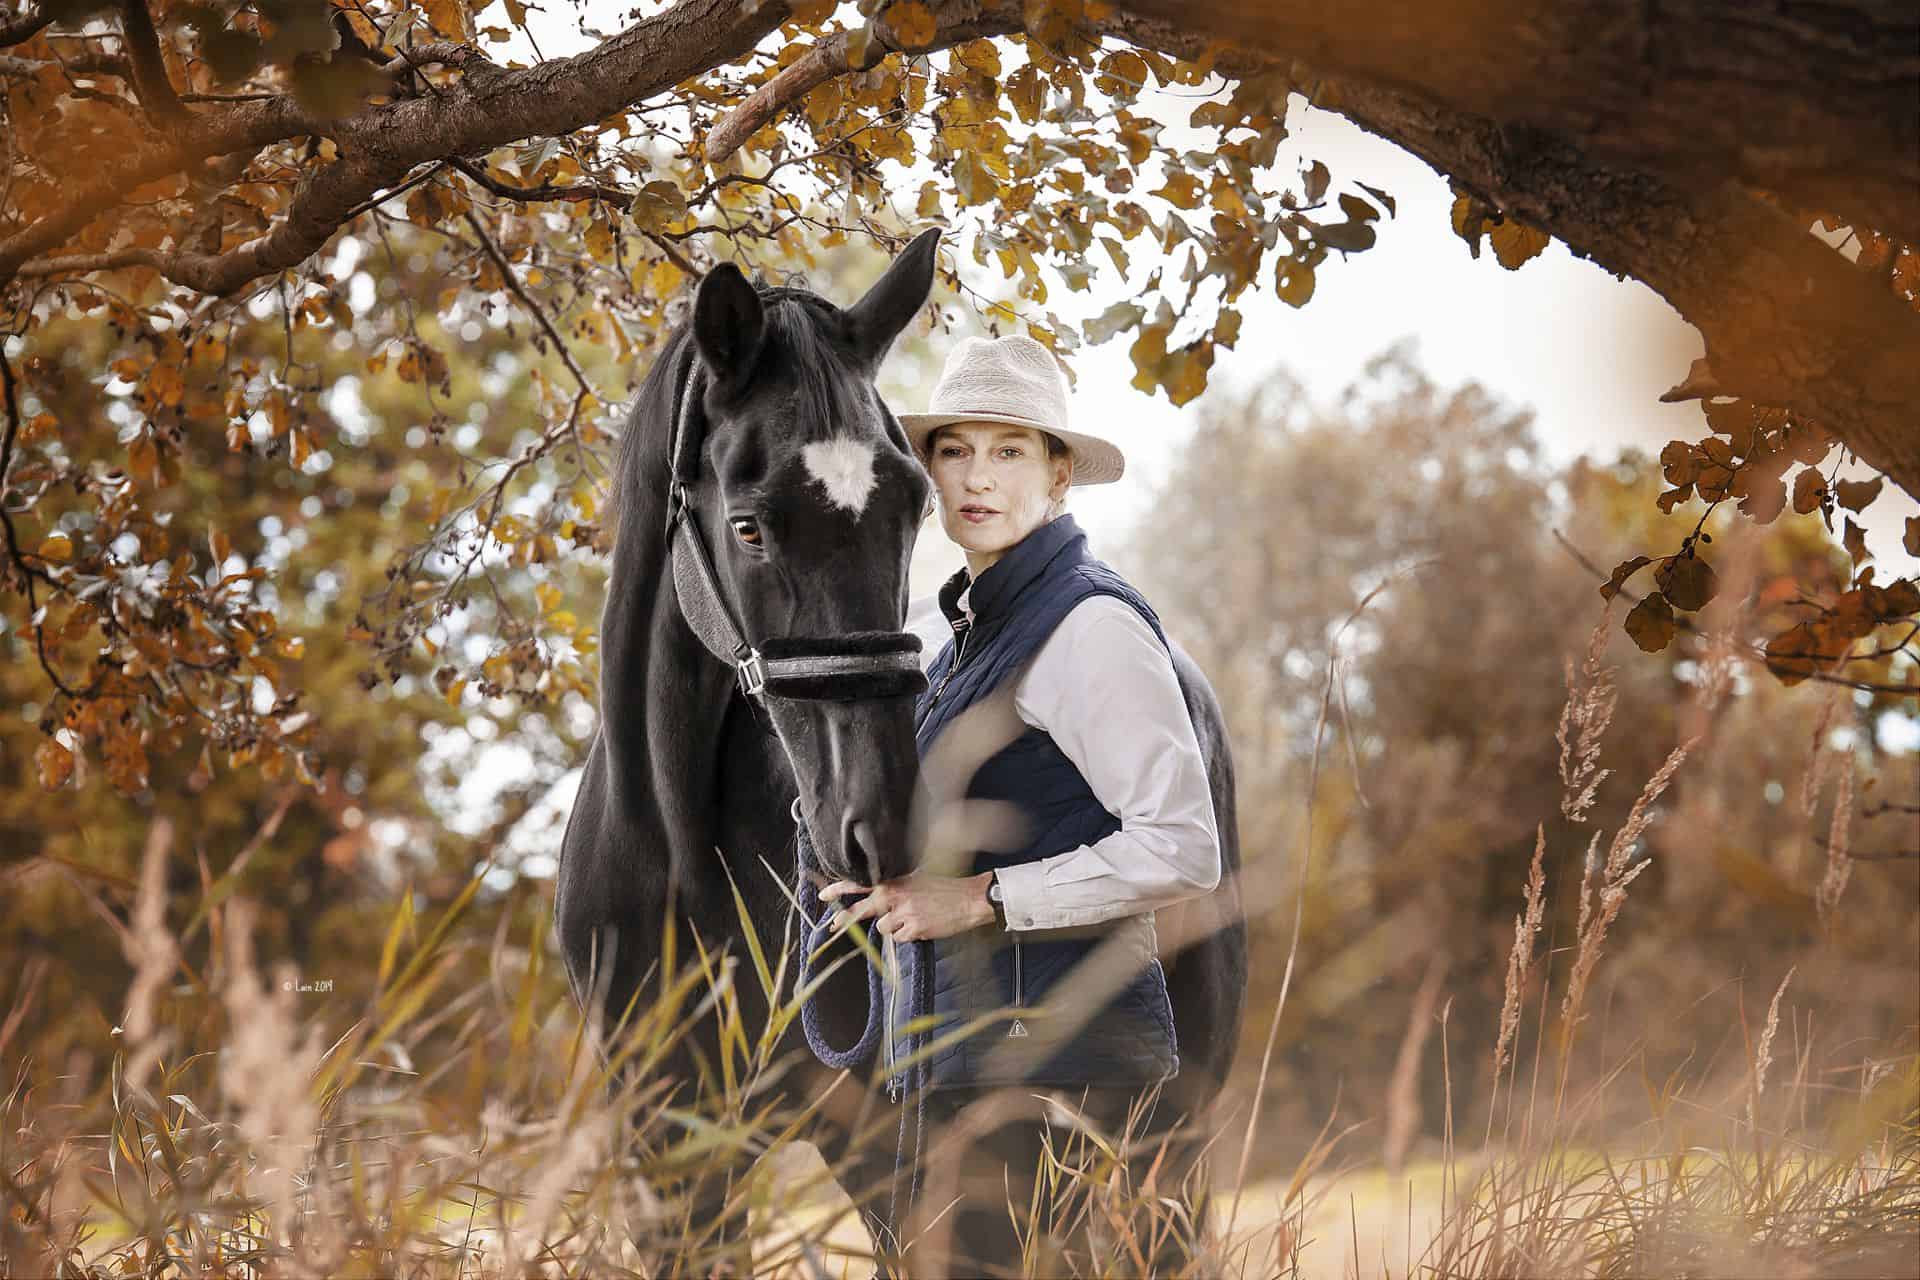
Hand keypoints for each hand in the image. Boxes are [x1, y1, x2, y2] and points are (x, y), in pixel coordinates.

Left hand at [820, 871, 994, 942]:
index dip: (839, 888)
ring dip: (894, 927)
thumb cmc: (944, 888)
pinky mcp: (914, 930)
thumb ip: (895, 886)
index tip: (823, 895)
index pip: (861, 883)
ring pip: (883, 928)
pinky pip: (900, 938)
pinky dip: (908, 935)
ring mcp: (904, 914)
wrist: (969, 900)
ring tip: (913, 918)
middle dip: (845, 919)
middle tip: (833, 925)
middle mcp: (896, 896)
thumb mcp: (916, 878)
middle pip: (861, 910)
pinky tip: (922, 925)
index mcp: (895, 881)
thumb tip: (876, 897)